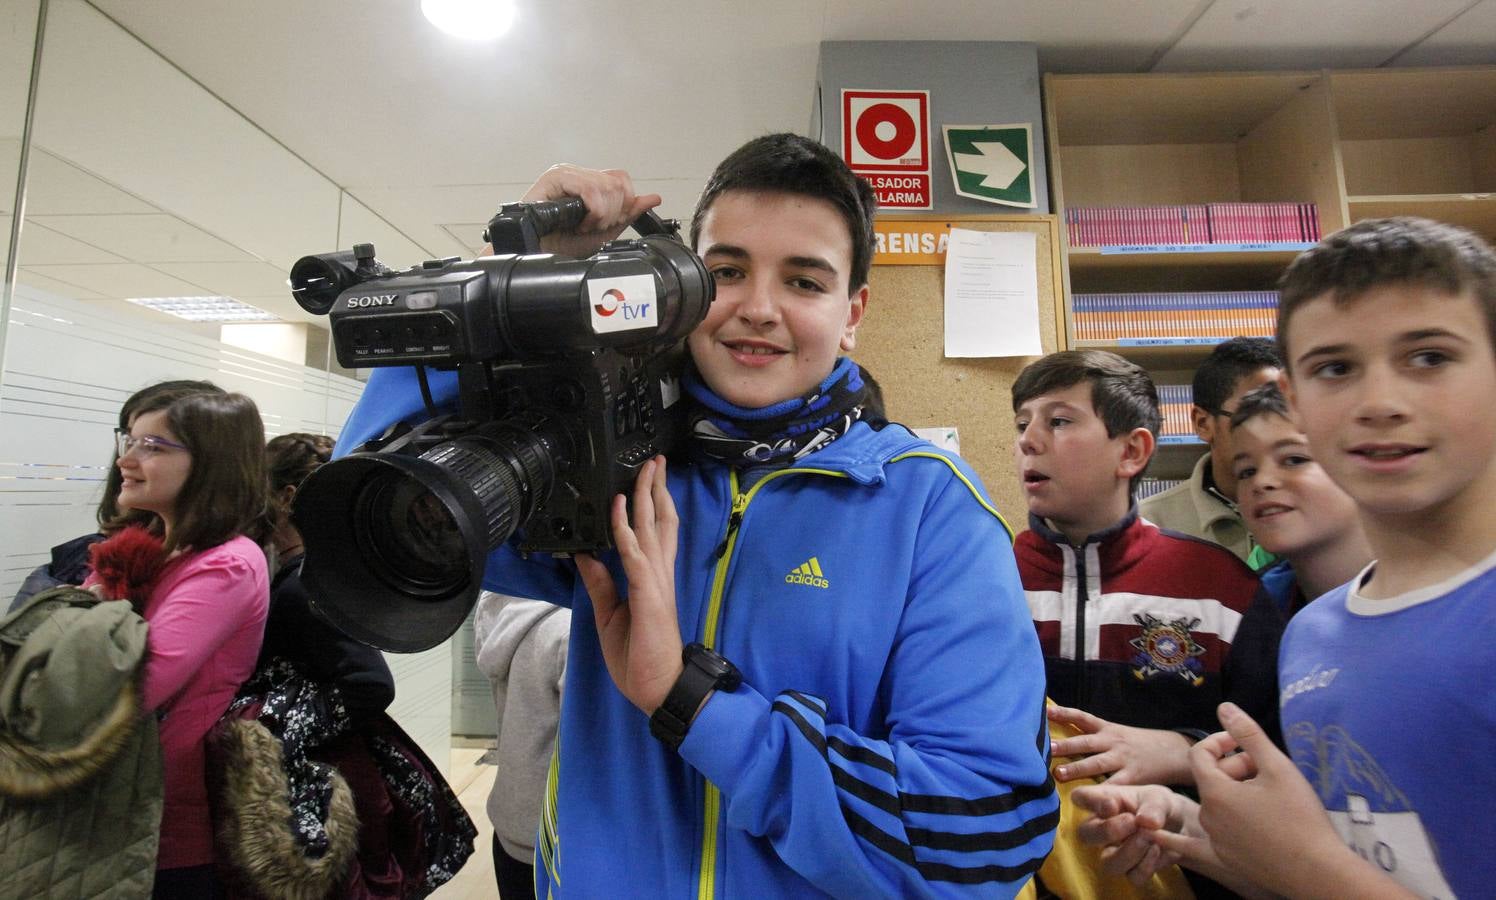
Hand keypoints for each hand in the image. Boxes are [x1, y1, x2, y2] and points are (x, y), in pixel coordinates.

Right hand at [515, 164, 661, 256]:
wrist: (538, 252)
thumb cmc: (561, 243)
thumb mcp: (605, 230)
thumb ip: (629, 213)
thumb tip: (653, 198)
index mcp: (588, 181)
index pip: (622, 180)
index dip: (624, 205)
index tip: (609, 224)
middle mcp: (578, 173)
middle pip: (618, 184)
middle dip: (612, 213)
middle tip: (594, 227)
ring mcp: (566, 173)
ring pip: (606, 187)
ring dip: (601, 216)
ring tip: (584, 227)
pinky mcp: (555, 177)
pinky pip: (590, 190)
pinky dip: (592, 212)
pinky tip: (579, 224)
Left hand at [575, 457, 681, 714]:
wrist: (658, 687)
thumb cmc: (639, 657)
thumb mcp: (610, 614)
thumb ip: (601, 582)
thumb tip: (585, 555)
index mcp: (653, 580)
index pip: (656, 533)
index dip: (652, 504)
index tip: (647, 480)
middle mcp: (659, 575)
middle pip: (660, 521)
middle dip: (655, 489)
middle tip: (653, 460)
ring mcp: (656, 583)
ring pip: (651, 530)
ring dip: (645, 498)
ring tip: (644, 471)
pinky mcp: (648, 596)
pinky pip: (635, 557)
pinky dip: (625, 533)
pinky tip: (619, 511)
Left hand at [1049, 704, 1193, 784]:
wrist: (1174, 751)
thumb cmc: (1138, 744)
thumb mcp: (1116, 733)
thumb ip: (1093, 735)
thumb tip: (1060, 737)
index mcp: (1107, 729)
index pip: (1082, 717)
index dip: (1064, 713)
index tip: (1045, 711)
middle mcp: (1113, 742)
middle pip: (1085, 742)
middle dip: (1065, 745)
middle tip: (1047, 749)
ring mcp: (1123, 759)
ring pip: (1097, 764)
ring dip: (1077, 769)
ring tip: (1059, 774)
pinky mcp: (1133, 777)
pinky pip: (1116, 786)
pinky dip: (1103, 793)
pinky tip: (1090, 799)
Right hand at [1072, 782, 1193, 885]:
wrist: (1180, 828)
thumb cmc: (1160, 807)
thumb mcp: (1159, 799)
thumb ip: (1153, 807)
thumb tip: (1147, 822)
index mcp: (1104, 802)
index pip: (1080, 797)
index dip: (1087, 801)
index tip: (1111, 804)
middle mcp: (1102, 828)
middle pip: (1085, 835)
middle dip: (1107, 831)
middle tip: (1132, 822)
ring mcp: (1115, 852)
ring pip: (1108, 863)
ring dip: (1129, 852)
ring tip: (1149, 838)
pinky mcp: (1132, 870)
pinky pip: (1132, 876)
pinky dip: (1146, 865)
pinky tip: (1157, 850)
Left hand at [1178, 702, 1384, 898]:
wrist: (1318, 870)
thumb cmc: (1300, 816)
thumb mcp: (1277, 767)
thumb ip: (1248, 734)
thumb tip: (1224, 707)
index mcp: (1215, 792)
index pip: (1199, 754)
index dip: (1218, 741)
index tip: (1242, 741)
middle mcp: (1208, 817)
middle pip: (1211, 780)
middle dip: (1234, 767)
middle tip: (1267, 770)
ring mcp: (1215, 841)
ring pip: (1217, 805)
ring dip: (1234, 793)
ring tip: (1268, 795)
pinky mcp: (1225, 860)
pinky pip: (1196, 844)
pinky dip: (1178, 836)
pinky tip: (1155, 833)